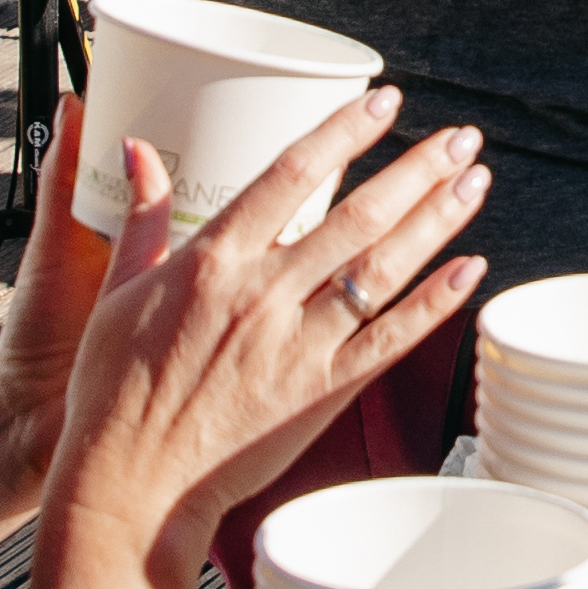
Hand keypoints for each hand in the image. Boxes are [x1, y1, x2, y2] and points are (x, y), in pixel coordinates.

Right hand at [44, 97, 496, 588]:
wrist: (129, 487)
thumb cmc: (113, 396)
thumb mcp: (115, 294)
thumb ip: (141, 218)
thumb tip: (137, 150)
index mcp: (211, 262)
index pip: (291, 175)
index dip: (344, 132)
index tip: (383, 102)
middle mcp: (261, 296)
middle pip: (356, 216)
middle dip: (416, 169)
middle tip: (460, 137)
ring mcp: (295, 346)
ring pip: (383, 270)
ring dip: (436, 222)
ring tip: (475, 183)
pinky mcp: (319, 394)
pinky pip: (390, 341)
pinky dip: (434, 304)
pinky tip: (469, 270)